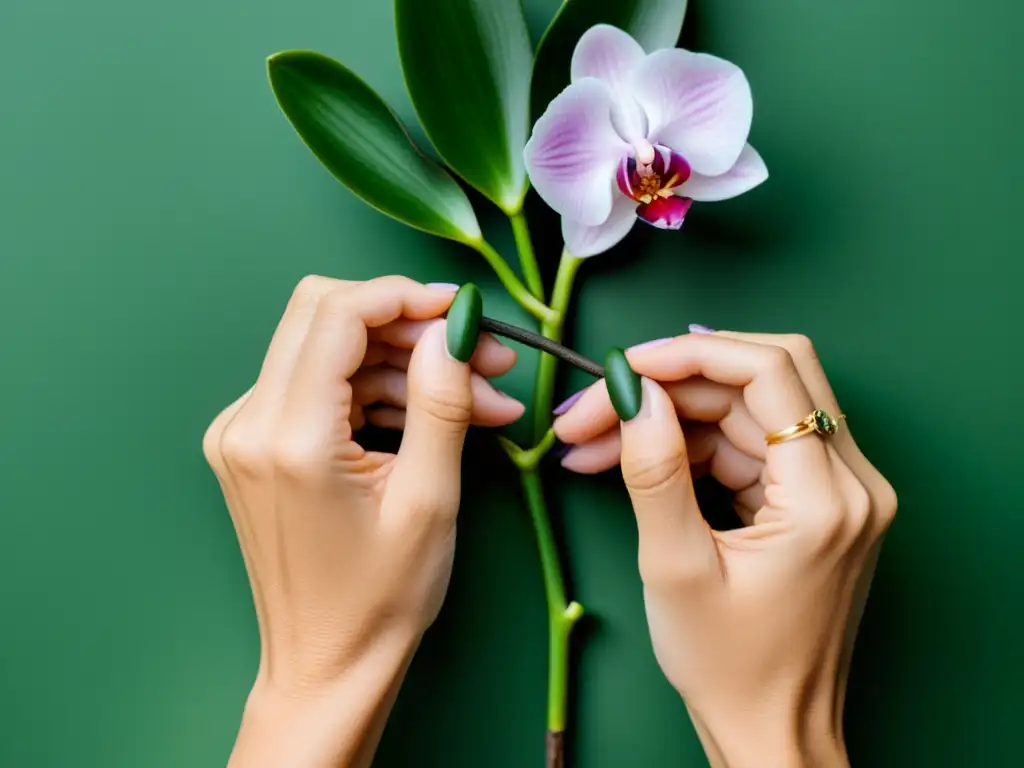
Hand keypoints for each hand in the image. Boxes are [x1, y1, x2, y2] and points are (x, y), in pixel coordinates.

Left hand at [202, 275, 522, 766]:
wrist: (326, 664)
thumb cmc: (379, 599)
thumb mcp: (428, 499)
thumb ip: (439, 402)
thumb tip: (452, 330)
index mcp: (289, 437)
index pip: (336, 315)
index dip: (404, 296)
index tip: (464, 311)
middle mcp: (250, 424)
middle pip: (325, 318)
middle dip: (410, 324)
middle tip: (482, 353)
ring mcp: (245, 434)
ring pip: (328, 350)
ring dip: (403, 362)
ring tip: (480, 396)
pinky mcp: (256, 446)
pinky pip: (320, 387)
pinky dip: (378, 391)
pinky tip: (433, 414)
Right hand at [553, 331, 896, 767]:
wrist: (771, 728)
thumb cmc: (731, 668)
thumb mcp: (676, 567)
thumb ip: (654, 471)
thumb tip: (635, 394)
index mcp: (827, 498)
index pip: (770, 372)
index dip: (690, 353)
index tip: (623, 367)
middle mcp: (850, 481)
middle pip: (761, 380)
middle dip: (672, 382)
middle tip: (597, 406)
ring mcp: (838, 489)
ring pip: (749, 410)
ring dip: (672, 415)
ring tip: (595, 440)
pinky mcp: (816, 501)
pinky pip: (752, 445)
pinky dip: (693, 445)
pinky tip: (635, 458)